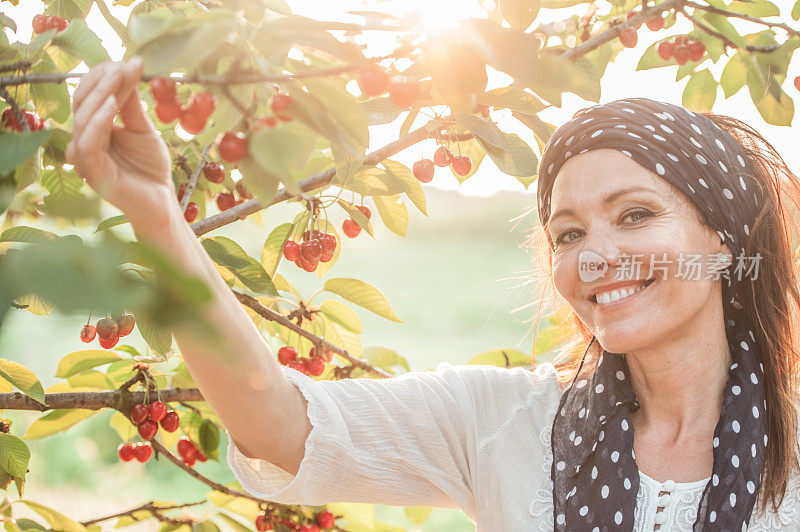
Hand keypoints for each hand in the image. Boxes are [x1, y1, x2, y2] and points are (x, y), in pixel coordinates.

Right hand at [66, 57, 175, 227]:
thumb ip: (132, 103)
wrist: (161, 199)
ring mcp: (86, 156)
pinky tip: (112, 105)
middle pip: (83, 103)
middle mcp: (84, 139)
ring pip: (83, 120)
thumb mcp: (143, 129)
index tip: (130, 61)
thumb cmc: (150, 167)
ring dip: (100, 95)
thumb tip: (129, 65)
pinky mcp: (92, 172)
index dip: (105, 76)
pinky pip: (89, 143)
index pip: (91, 95)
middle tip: (124, 64)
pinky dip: (99, 121)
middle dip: (102, 81)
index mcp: (94, 128)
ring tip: (118, 78)